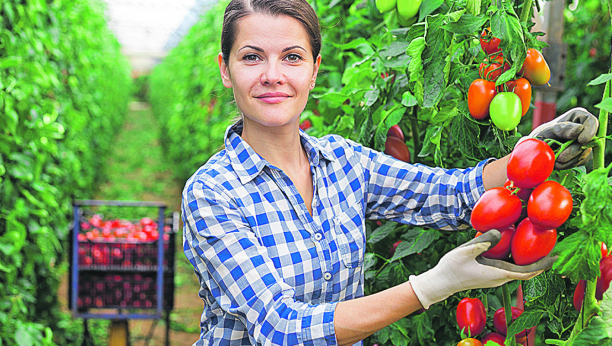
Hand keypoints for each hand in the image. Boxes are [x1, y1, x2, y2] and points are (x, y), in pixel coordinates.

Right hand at [408, 230, 555, 308]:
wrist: (442, 282)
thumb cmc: (452, 268)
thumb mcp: (465, 251)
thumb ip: (482, 242)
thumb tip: (499, 232)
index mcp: (498, 273)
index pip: (527, 272)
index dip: (542, 265)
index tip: (555, 258)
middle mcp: (500, 278)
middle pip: (526, 271)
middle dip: (540, 262)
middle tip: (552, 249)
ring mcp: (495, 277)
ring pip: (518, 270)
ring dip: (529, 261)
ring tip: (538, 247)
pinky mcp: (490, 275)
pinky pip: (510, 268)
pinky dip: (518, 260)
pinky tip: (516, 248)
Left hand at [518, 107, 598, 169]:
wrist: (536, 150)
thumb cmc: (542, 135)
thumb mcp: (548, 130)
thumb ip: (563, 129)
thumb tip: (579, 129)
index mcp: (578, 117)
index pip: (591, 121)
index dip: (589, 131)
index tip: (581, 140)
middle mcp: (585, 130)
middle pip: (589, 140)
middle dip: (574, 151)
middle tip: (560, 158)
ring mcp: (585, 143)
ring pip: (585, 153)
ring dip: (570, 160)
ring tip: (555, 162)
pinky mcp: (582, 155)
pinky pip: (580, 161)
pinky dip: (569, 164)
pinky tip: (558, 164)